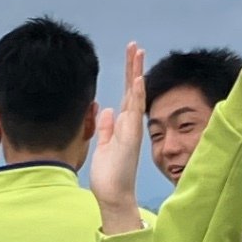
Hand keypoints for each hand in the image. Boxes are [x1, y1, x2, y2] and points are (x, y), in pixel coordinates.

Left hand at [89, 41, 145, 219]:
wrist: (114, 196)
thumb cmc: (109, 175)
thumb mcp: (102, 146)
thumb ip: (105, 128)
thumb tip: (106, 110)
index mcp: (123, 126)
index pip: (127, 94)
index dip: (129, 75)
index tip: (130, 57)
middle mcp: (130, 125)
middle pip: (133, 89)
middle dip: (134, 67)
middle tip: (134, 46)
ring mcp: (132, 130)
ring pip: (136, 95)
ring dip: (137, 73)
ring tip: (138, 52)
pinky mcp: (130, 137)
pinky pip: (135, 111)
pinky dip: (138, 94)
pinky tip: (138, 78)